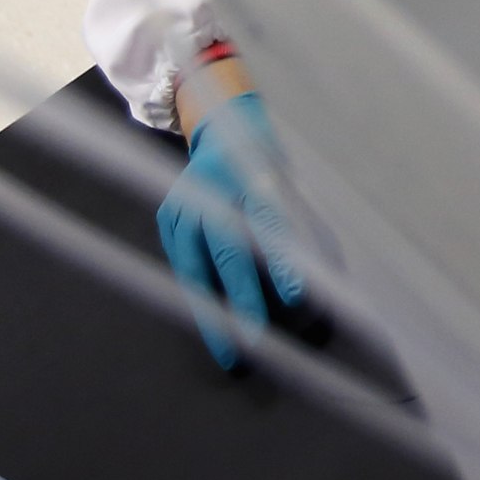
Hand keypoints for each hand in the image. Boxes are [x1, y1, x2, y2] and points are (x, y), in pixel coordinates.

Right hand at [156, 89, 309, 370]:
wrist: (222, 127)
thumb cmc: (262, 160)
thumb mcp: (283, 181)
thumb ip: (290, 223)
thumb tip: (312, 277)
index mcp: (247, 175)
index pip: (267, 224)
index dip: (280, 263)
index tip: (295, 297)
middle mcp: (210, 191)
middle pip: (225, 254)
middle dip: (239, 302)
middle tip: (253, 344)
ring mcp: (183, 206)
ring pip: (196, 268)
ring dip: (211, 312)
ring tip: (227, 352)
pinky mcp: (167, 220)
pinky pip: (183, 266)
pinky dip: (198, 297)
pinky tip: (211, 326)